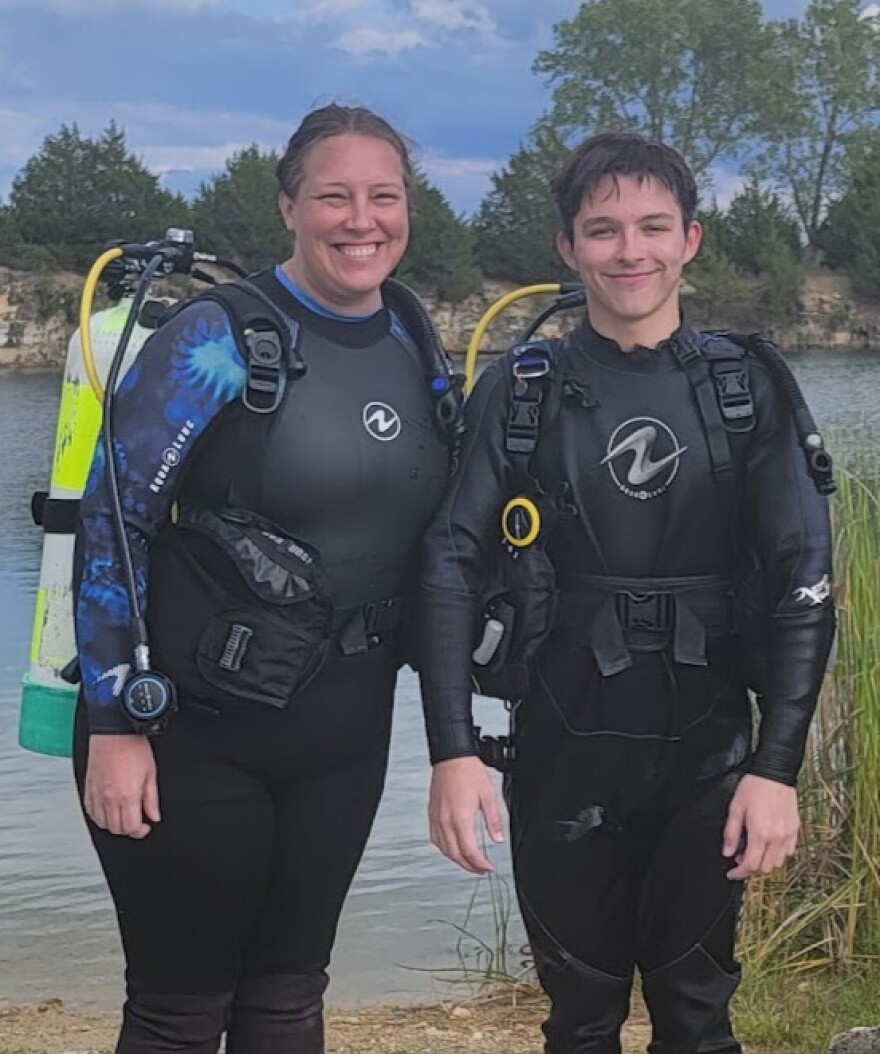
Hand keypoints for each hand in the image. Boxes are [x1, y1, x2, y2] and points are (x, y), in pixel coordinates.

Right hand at [84, 735, 160, 838]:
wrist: (114, 732)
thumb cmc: (133, 747)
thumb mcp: (151, 773)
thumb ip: (152, 799)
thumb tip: (154, 815)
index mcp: (127, 796)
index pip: (130, 827)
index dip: (140, 831)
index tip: (146, 826)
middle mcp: (109, 798)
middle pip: (116, 828)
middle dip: (128, 829)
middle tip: (137, 821)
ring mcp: (97, 794)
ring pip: (102, 823)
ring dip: (113, 824)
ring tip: (124, 816)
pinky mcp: (89, 788)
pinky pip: (90, 811)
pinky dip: (99, 816)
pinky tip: (108, 810)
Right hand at [429, 756, 503, 874]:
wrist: (451, 757)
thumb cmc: (468, 771)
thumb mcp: (488, 795)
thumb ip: (494, 820)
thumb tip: (498, 838)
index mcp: (460, 818)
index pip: (469, 851)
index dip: (480, 864)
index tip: (488, 868)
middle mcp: (445, 821)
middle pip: (455, 855)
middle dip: (469, 867)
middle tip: (481, 870)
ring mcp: (436, 818)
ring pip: (444, 849)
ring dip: (457, 860)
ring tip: (469, 862)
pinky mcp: (431, 814)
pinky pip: (435, 839)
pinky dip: (444, 849)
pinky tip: (452, 848)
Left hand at [722, 773, 798, 879]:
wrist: (776, 773)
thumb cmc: (754, 787)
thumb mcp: (736, 808)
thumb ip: (731, 833)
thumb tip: (728, 852)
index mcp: (760, 834)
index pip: (751, 865)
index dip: (739, 873)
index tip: (731, 873)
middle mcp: (777, 838)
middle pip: (765, 868)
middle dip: (751, 868)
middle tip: (740, 856)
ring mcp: (788, 835)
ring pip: (777, 862)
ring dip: (764, 861)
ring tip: (753, 848)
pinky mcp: (795, 830)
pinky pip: (788, 851)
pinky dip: (776, 853)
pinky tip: (767, 842)